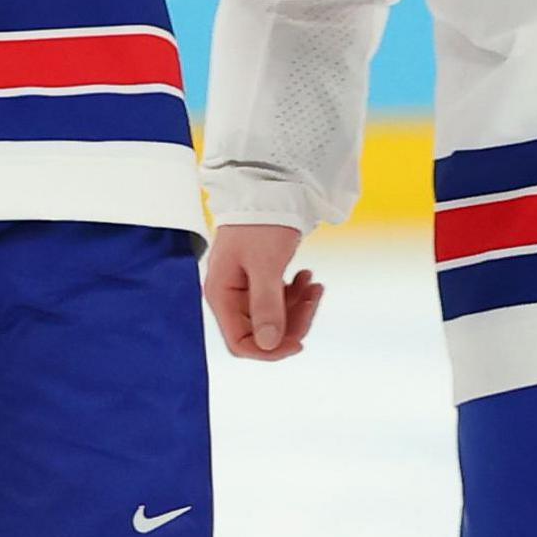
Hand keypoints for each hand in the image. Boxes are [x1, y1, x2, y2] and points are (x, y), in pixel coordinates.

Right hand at [204, 222, 323, 359]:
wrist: (271, 186)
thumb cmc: (263, 222)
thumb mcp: (266, 265)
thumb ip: (266, 306)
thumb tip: (269, 345)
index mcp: (222, 295)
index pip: (240, 343)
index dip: (269, 350)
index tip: (299, 343)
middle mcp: (229, 295)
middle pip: (261, 332)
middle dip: (291, 323)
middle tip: (314, 299)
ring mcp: (243, 287)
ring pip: (273, 316)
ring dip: (298, 306)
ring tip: (314, 283)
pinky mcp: (259, 277)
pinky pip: (278, 299)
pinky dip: (296, 294)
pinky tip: (308, 276)